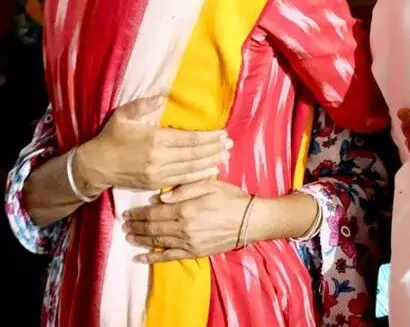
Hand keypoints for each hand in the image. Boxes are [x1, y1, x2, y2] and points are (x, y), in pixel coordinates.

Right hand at [75, 96, 230, 193]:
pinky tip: (210, 172)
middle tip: (230, 144)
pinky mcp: (155, 183)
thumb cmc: (110, 138)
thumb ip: (143, 105)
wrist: (95, 166)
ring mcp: (158, 173)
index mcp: (155, 139)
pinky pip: (182, 180)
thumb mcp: (123, 116)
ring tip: (225, 156)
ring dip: (210, 162)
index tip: (223, 133)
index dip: (209, 137)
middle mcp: (159, 158)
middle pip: (194, 154)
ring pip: (191, 168)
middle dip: (214, 149)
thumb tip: (163, 96)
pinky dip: (198, 176)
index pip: (189, 139)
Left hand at [122, 179, 249, 262]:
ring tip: (128, 236)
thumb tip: (160, 197)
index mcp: (186, 208)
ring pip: (156, 241)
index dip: (138, 212)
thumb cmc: (233, 198)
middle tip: (124, 223)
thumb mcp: (211, 185)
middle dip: (135, 225)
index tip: (127, 211)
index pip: (154, 212)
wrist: (252, 220)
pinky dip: (151, 258)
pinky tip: (139, 258)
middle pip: (152, 227)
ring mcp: (188, 242)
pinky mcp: (194, 252)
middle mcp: (183, 227)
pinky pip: (168, 257)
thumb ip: (185, 189)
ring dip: (139, 239)